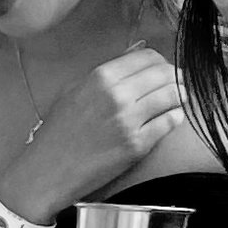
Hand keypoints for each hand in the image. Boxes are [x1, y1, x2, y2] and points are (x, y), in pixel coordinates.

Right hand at [9, 45, 189, 214]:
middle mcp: (117, 95)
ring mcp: (129, 121)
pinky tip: (172, 118)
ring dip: (180, 95)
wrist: (47, 172)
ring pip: (172, 95)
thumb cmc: (57, 133)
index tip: (163, 70)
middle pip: (164, 73)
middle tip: (178, 84)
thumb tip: (136, 54)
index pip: (147, 57)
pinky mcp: (137, 145)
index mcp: (101, 77)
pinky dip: (175, 117)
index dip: (160, 62)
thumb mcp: (75, 90)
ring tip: (179, 99)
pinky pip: (170, 122)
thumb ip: (106, 73)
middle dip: (175, 77)